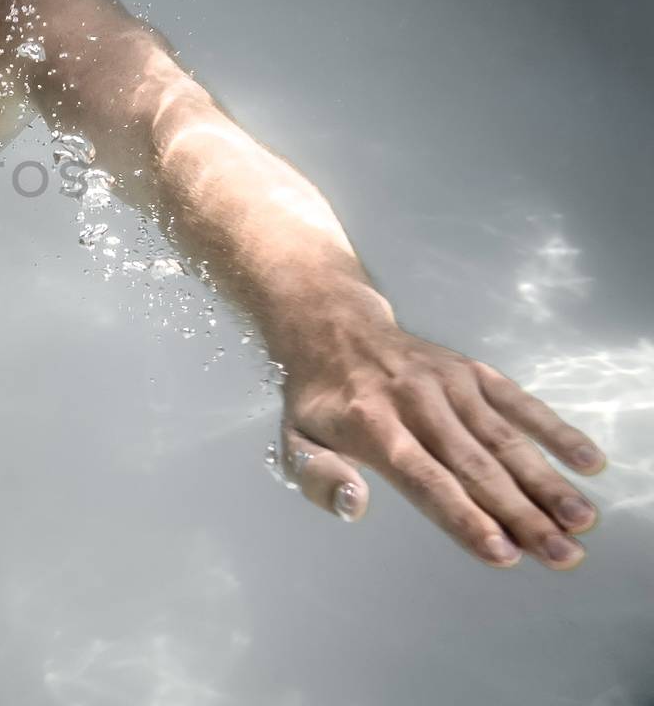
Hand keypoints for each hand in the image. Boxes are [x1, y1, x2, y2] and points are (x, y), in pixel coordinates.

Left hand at [272, 319, 605, 569]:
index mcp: (370, 423)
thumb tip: (354, 506)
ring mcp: (447, 382)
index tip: (501, 552)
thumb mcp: (294, 440)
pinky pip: (518, 401)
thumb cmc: (317, 399)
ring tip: (581, 521)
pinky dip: (554, 430)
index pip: (423, 477)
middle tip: (562, 556)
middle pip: (474, 465)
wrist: (331, 325)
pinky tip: (587, 461)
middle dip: (521, 513)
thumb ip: (319, 478)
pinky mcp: (471, 371)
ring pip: (504, 438)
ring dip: (546, 481)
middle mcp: (414, 400)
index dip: (463, 516)